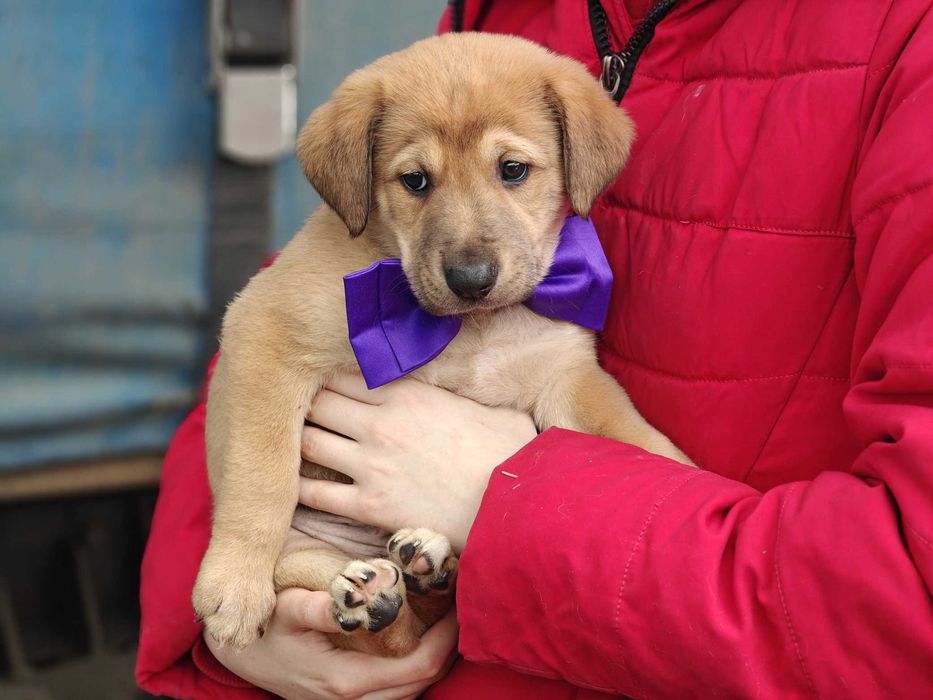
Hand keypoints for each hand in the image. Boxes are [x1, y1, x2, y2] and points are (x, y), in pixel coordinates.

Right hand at [206, 587, 457, 699]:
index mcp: (345, 680)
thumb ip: (323, 606)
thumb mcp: (288, 608)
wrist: (233, 649)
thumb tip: (360, 596)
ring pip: (408, 695)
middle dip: (446, 651)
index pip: (416, 668)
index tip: (457, 610)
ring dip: (431, 663)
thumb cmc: (263, 625)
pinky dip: (412, 672)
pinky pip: (392, 694)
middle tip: (459, 613)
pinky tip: (416, 643)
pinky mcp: (341, 699)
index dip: (444, 641)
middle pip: (420, 685)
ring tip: (445, 627)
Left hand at [299, 373, 537, 550]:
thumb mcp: (487, 407)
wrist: (514, 506)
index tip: (321, 385)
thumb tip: (466, 380)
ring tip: (290, 449)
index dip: (327, 378)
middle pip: (317, 403)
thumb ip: (459, 392)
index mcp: (409, 394)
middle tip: (297, 416)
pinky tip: (293, 489)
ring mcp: (372, 465)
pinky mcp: (369, 506)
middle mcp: (381, 424)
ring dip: (297, 444)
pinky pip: (315, 494)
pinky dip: (298, 490)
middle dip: (304, 407)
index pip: (343, 374)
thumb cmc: (510, 455)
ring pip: (307, 443)